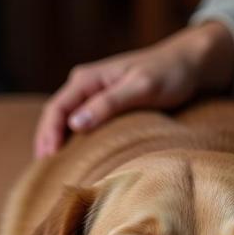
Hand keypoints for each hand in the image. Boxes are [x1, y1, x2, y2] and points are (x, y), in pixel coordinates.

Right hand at [34, 22, 233, 157]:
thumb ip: (108, 104)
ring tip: (55, 169)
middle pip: (56, 115)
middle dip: (47, 141)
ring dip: (58, 141)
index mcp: (87, 78)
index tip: (47, 159)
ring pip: (66, 119)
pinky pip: (82, 122)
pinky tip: (76, 155)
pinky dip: (73, 138)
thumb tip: (74, 125)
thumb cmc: (169, 73)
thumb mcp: (140, 87)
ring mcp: (94, 93)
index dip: (48, 135)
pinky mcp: (106, 102)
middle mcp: (85, 83)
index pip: (56, 108)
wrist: (189, 63)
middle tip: (44, 172)